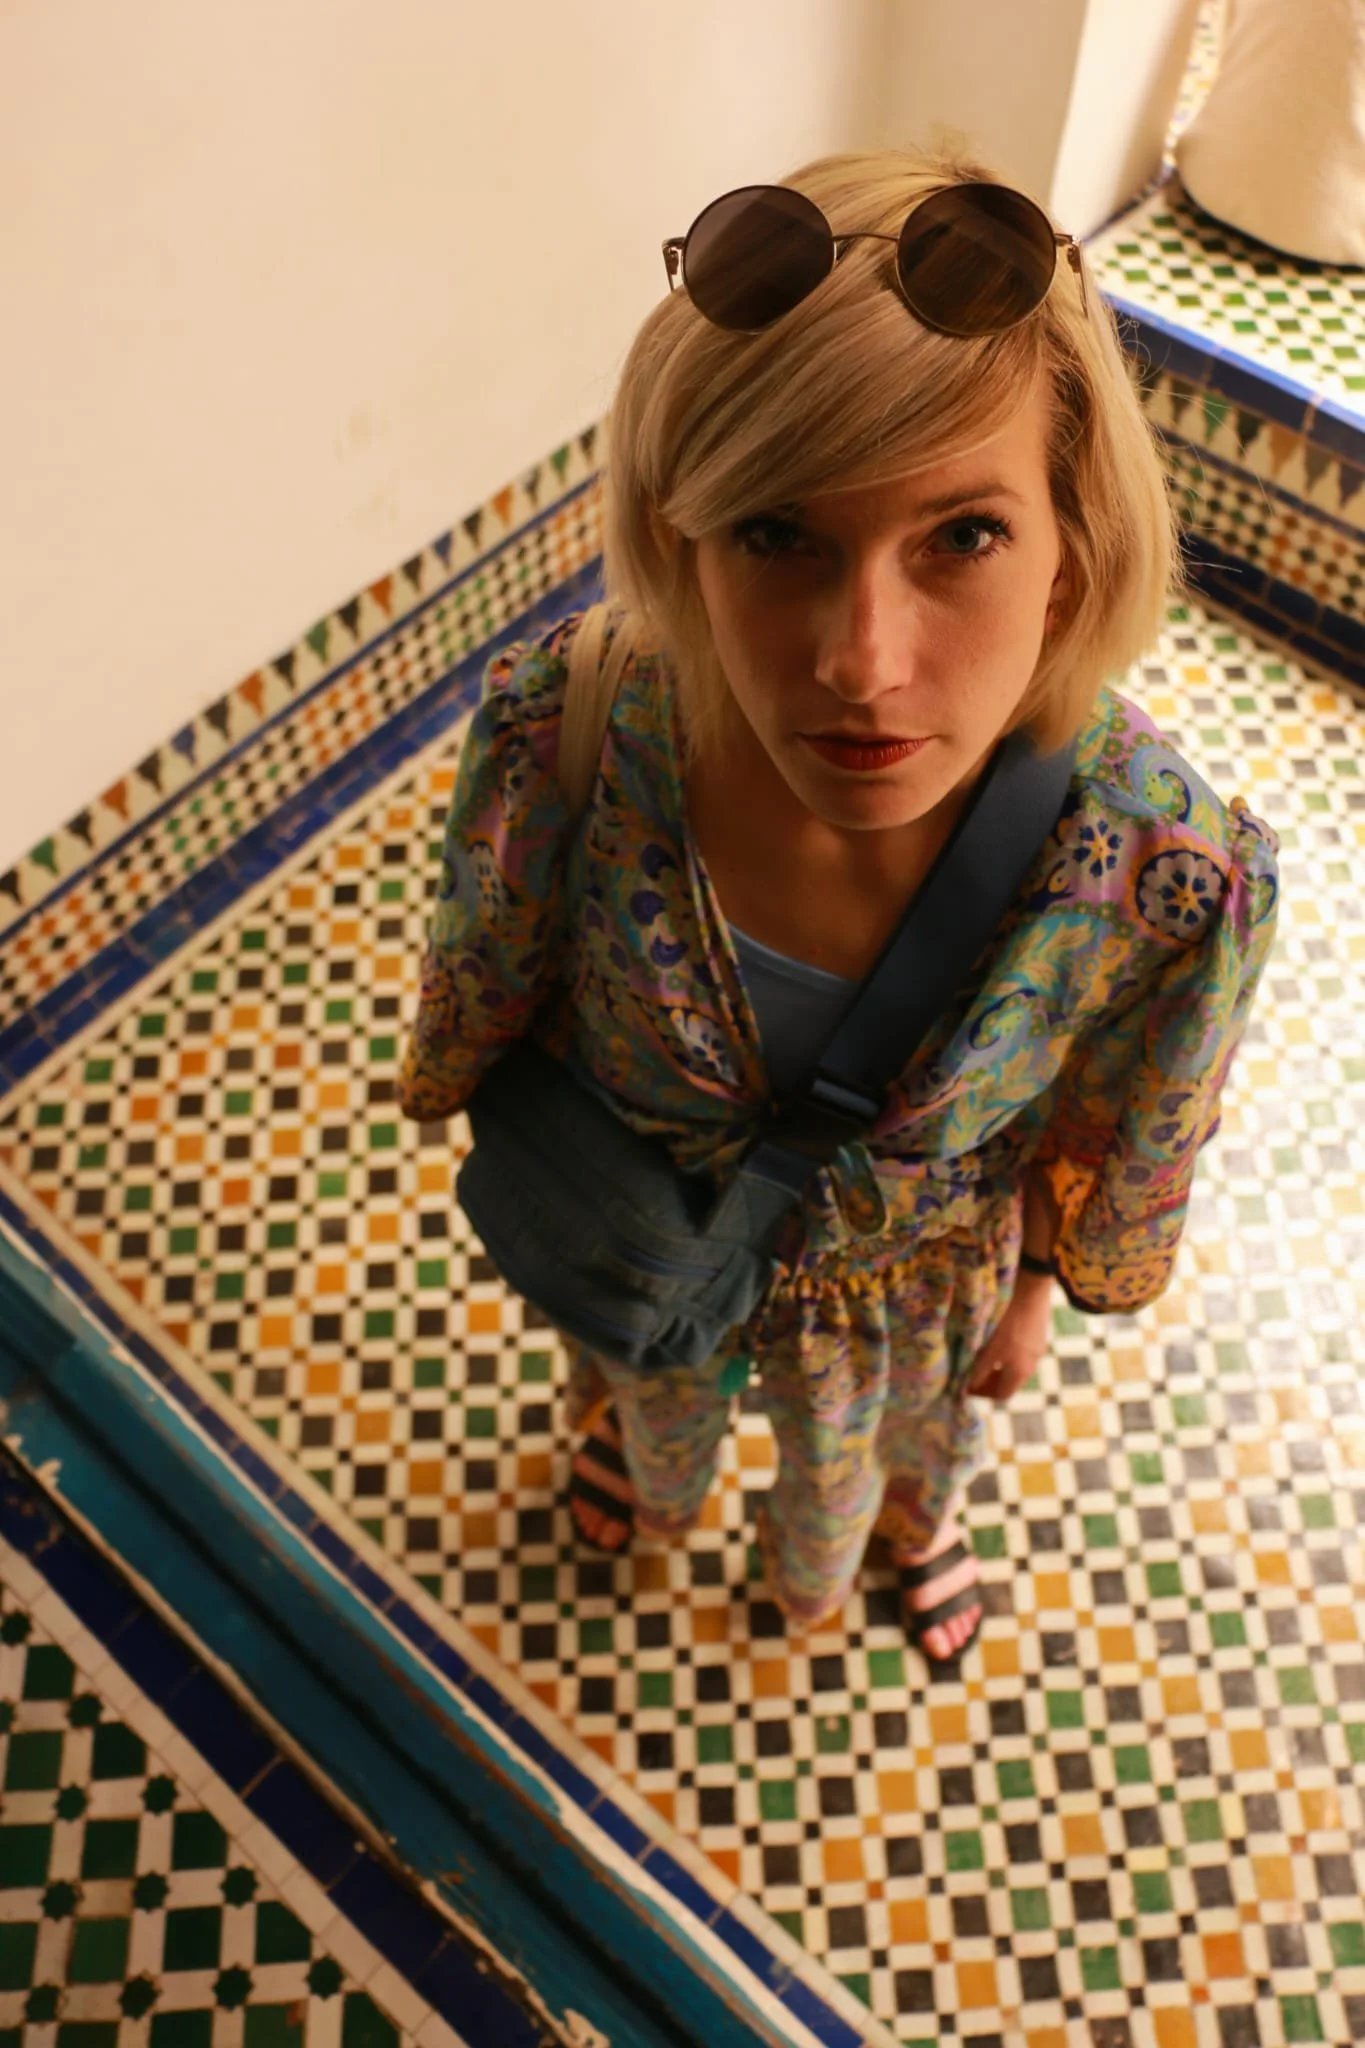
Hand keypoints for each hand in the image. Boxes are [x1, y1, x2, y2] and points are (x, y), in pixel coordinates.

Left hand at [962, 1272, 1052, 1402]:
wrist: (1030, 1288)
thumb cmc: (1005, 1319)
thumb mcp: (987, 1347)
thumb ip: (978, 1369)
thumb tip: (967, 1386)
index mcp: (1020, 1371)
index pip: (1002, 1395)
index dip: (982, 1394)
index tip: (966, 1386)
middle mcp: (1032, 1364)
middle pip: (1010, 1382)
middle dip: (989, 1381)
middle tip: (971, 1373)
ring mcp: (1037, 1348)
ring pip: (1015, 1367)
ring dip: (998, 1367)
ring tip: (981, 1356)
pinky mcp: (1039, 1333)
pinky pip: (1022, 1352)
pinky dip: (1008, 1354)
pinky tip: (996, 1339)